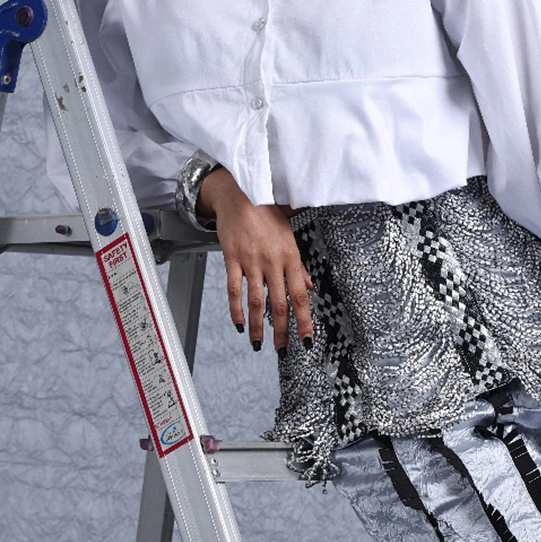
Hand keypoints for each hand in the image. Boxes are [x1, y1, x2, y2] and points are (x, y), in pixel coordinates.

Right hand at [198, 166, 314, 352]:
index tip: (306, 340)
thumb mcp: (289, 234)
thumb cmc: (266, 211)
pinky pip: (234, 289)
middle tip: (282, 349)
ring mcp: (251, 261)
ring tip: (259, 344)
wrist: (240, 192)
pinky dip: (235, 310)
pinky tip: (239, 324)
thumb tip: (308, 286)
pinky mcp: (232, 258)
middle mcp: (272, 261)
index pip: (300, 295)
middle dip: (282, 331)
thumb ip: (298, 264)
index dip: (304, 320)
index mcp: (290, 255)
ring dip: (258, 327)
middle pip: (279, 304)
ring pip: (255, 301)